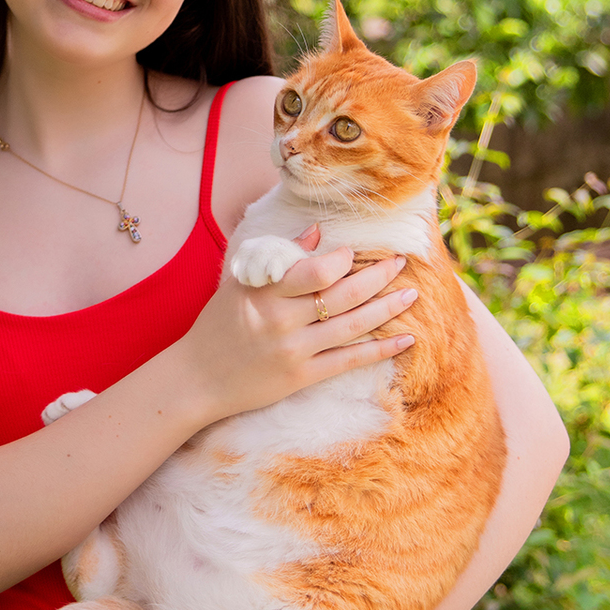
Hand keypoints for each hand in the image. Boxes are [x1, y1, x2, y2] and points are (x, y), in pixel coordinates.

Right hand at [183, 225, 416, 426]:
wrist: (197, 378)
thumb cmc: (218, 325)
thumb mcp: (240, 285)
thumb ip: (279, 258)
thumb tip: (317, 232)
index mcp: (264, 293)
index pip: (314, 271)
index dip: (342, 260)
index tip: (356, 251)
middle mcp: (281, 321)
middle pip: (342, 296)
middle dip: (378, 277)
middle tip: (402, 262)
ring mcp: (293, 351)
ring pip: (352, 326)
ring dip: (387, 309)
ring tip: (411, 294)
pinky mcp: (301, 377)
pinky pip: (349, 361)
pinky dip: (380, 349)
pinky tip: (405, 339)